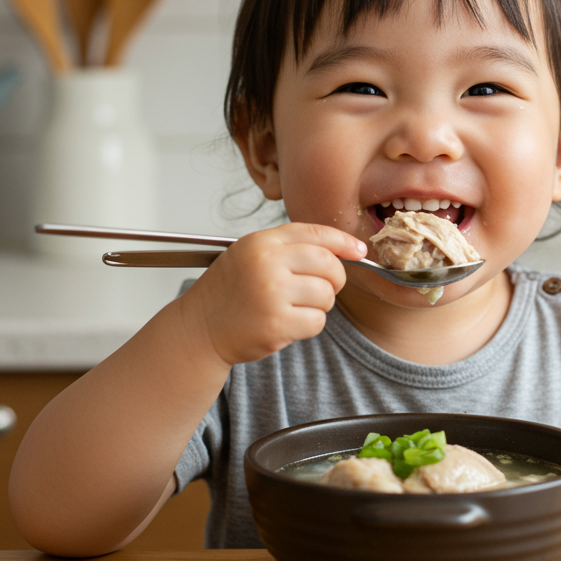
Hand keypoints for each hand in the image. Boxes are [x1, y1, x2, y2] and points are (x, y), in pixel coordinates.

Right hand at [183, 223, 366, 364]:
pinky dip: (309, 325)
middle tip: (323, 288)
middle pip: (328, 264)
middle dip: (335, 278)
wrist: (201, 327)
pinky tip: (287, 323)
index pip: (316, 234)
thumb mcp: (251, 254)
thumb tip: (344, 249)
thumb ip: (289, 247)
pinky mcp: (277, 324)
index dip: (344, 242)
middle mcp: (267, 263)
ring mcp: (272, 294)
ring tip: (293, 307)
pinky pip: (317, 321)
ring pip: (326, 295)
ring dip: (319, 305)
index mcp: (262, 242)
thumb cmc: (230, 291)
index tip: (359, 250)